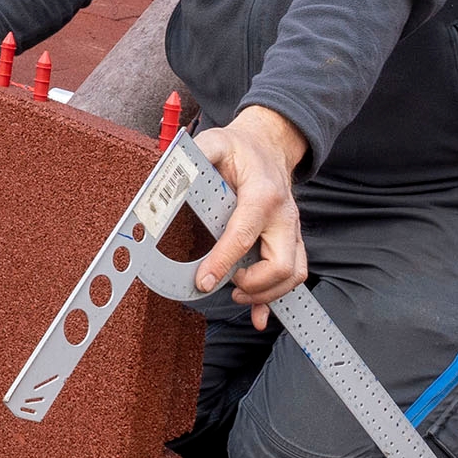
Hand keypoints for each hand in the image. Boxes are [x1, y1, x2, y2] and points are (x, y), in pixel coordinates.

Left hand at [193, 105, 310, 328]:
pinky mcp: (292, 240)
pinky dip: (276, 299)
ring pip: (292, 274)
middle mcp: (284, 216)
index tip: (203, 281)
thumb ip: (191, 157)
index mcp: (262, 194)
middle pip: (280, 264)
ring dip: (266, 293)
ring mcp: (292, 230)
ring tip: (236, 293)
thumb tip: (164, 171)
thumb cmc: (239, 148)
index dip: (223, 262)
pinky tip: (258, 316)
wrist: (269, 146)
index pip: (244, 235)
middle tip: (226, 285)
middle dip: (253, 284)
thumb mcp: (213, 142)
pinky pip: (293, 275)